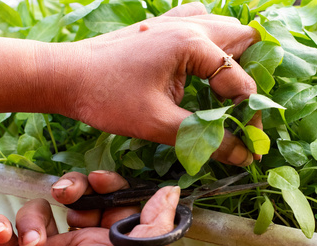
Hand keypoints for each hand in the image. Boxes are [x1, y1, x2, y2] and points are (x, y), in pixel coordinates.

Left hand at [0, 3, 260, 164]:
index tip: (249, 144)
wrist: (64, 75)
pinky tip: (207, 66)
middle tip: (245, 111)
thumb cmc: (105, 97)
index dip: (248, 115)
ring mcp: (175, 19)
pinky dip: (214, 44)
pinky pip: (202, 24)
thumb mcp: (158, 123)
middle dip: (252, 77)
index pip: (240, 81)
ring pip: (226, 29)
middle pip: (245, 41)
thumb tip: (243, 155)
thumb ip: (205, 139)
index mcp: (192, 43)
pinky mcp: (163, 25)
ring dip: (237, 58)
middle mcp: (190, 24)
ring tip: (233, 93)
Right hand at [0, 171, 179, 245]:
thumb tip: (173, 193)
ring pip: (41, 207)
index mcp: (107, 244)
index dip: (109, 185)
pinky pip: (5, 223)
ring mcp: (44, 245)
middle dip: (73, 188)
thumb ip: (154, 229)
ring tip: (36, 243)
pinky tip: (8, 241)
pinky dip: (1, 227)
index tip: (100, 179)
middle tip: (66, 195)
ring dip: (35, 218)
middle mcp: (78, 242)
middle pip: (79, 197)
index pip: (114, 201)